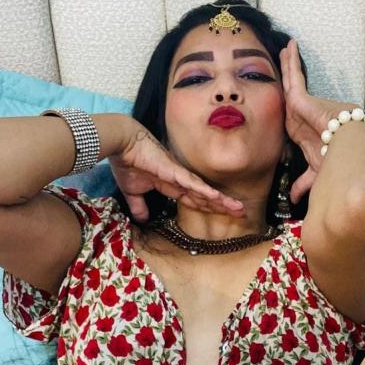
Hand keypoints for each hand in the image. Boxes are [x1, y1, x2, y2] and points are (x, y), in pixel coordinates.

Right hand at [109, 124, 244, 221]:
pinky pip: (193, 184)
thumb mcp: (133, 192)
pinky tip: (218, 198)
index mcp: (172, 185)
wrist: (122, 145)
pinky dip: (205, 191)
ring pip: (205, 191)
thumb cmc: (128, 163)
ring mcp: (179, 175)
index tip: (224, 214)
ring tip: (238, 208)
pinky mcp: (174, 171)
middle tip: (242, 213)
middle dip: (223, 206)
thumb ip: (139, 206)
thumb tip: (142, 219)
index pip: (195, 200)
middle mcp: (181, 180)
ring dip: (222, 201)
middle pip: (206, 197)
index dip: (209, 207)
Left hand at [280, 39, 354, 202]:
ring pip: (292, 81)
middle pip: (293, 93)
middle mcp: (306, 116)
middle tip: (284, 60)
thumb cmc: (338, 159)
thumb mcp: (315, 171)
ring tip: (284, 49)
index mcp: (308, 133)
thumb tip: (294, 198)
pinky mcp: (303, 96)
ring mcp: (305, 104)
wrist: (349, 148)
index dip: (292, 108)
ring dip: (289, 65)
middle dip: (290, 77)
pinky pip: (293, 75)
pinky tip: (288, 47)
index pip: (296, 117)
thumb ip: (304, 182)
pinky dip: (290, 61)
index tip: (290, 102)